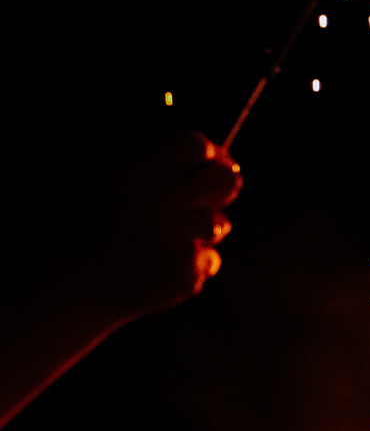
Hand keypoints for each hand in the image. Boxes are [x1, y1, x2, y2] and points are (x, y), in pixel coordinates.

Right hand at [93, 133, 242, 318]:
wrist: (82, 286)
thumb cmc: (103, 231)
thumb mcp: (120, 187)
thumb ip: (162, 170)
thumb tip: (219, 158)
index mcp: (139, 176)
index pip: (194, 145)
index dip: (210, 153)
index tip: (213, 162)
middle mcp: (162, 203)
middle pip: (225, 179)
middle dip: (225, 186)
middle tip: (217, 195)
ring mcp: (177, 239)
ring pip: (220, 224)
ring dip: (203, 231)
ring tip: (167, 241)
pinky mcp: (188, 272)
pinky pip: (210, 259)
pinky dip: (194, 264)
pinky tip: (164, 268)